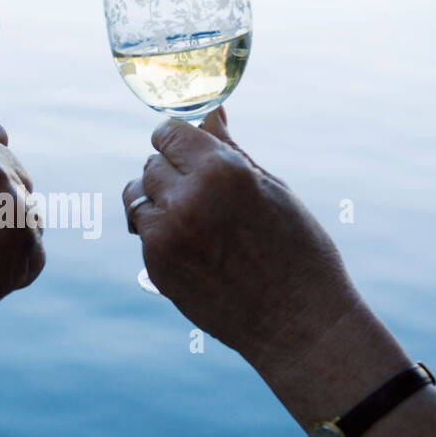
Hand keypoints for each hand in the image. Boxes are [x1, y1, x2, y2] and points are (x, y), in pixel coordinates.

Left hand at [122, 108, 362, 380]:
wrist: (297, 322)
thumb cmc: (297, 251)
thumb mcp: (272, 188)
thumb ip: (231, 149)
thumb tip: (211, 114)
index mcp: (221, 170)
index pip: (169, 133)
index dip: (179, 140)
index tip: (188, 150)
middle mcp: (186, 198)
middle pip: (152, 163)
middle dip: (172, 170)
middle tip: (202, 191)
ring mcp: (166, 234)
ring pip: (138, 195)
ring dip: (158, 199)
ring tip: (194, 217)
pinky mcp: (156, 265)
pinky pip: (143, 230)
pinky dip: (159, 230)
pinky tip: (193, 245)